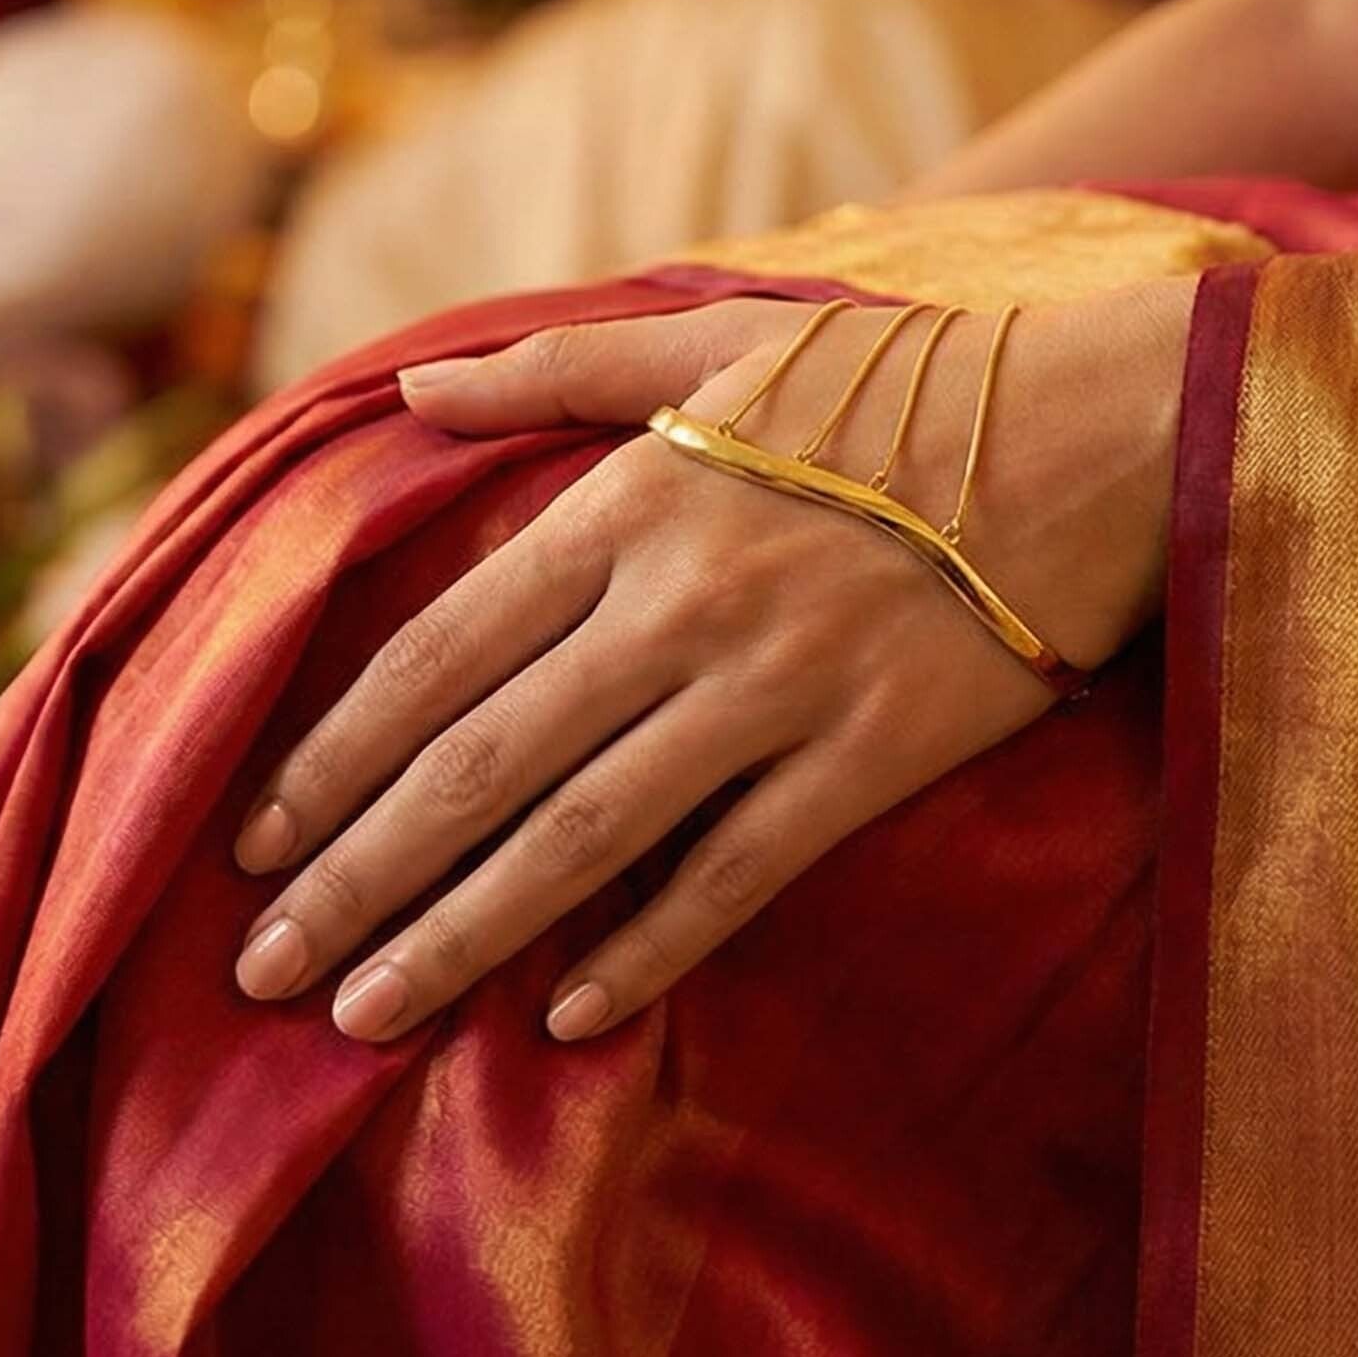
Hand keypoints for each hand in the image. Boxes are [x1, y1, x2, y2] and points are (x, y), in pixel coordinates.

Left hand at [232, 279, 1194, 1046]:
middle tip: (260, 969)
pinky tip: (562, 1019)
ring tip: (361, 1013)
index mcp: (632, 501)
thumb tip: (409, 389)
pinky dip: (646, 951)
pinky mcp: (872, 759)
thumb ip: (554, 368)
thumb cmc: (901, 382)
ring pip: (585, 835)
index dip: (334, 754)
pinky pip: (736, 875)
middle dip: (359, 873)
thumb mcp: (718, 337)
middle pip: (483, 761)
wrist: (1105, 429)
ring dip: (462, 933)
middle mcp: (684, 602)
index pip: (440, 651)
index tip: (253, 840)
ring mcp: (779, 688)